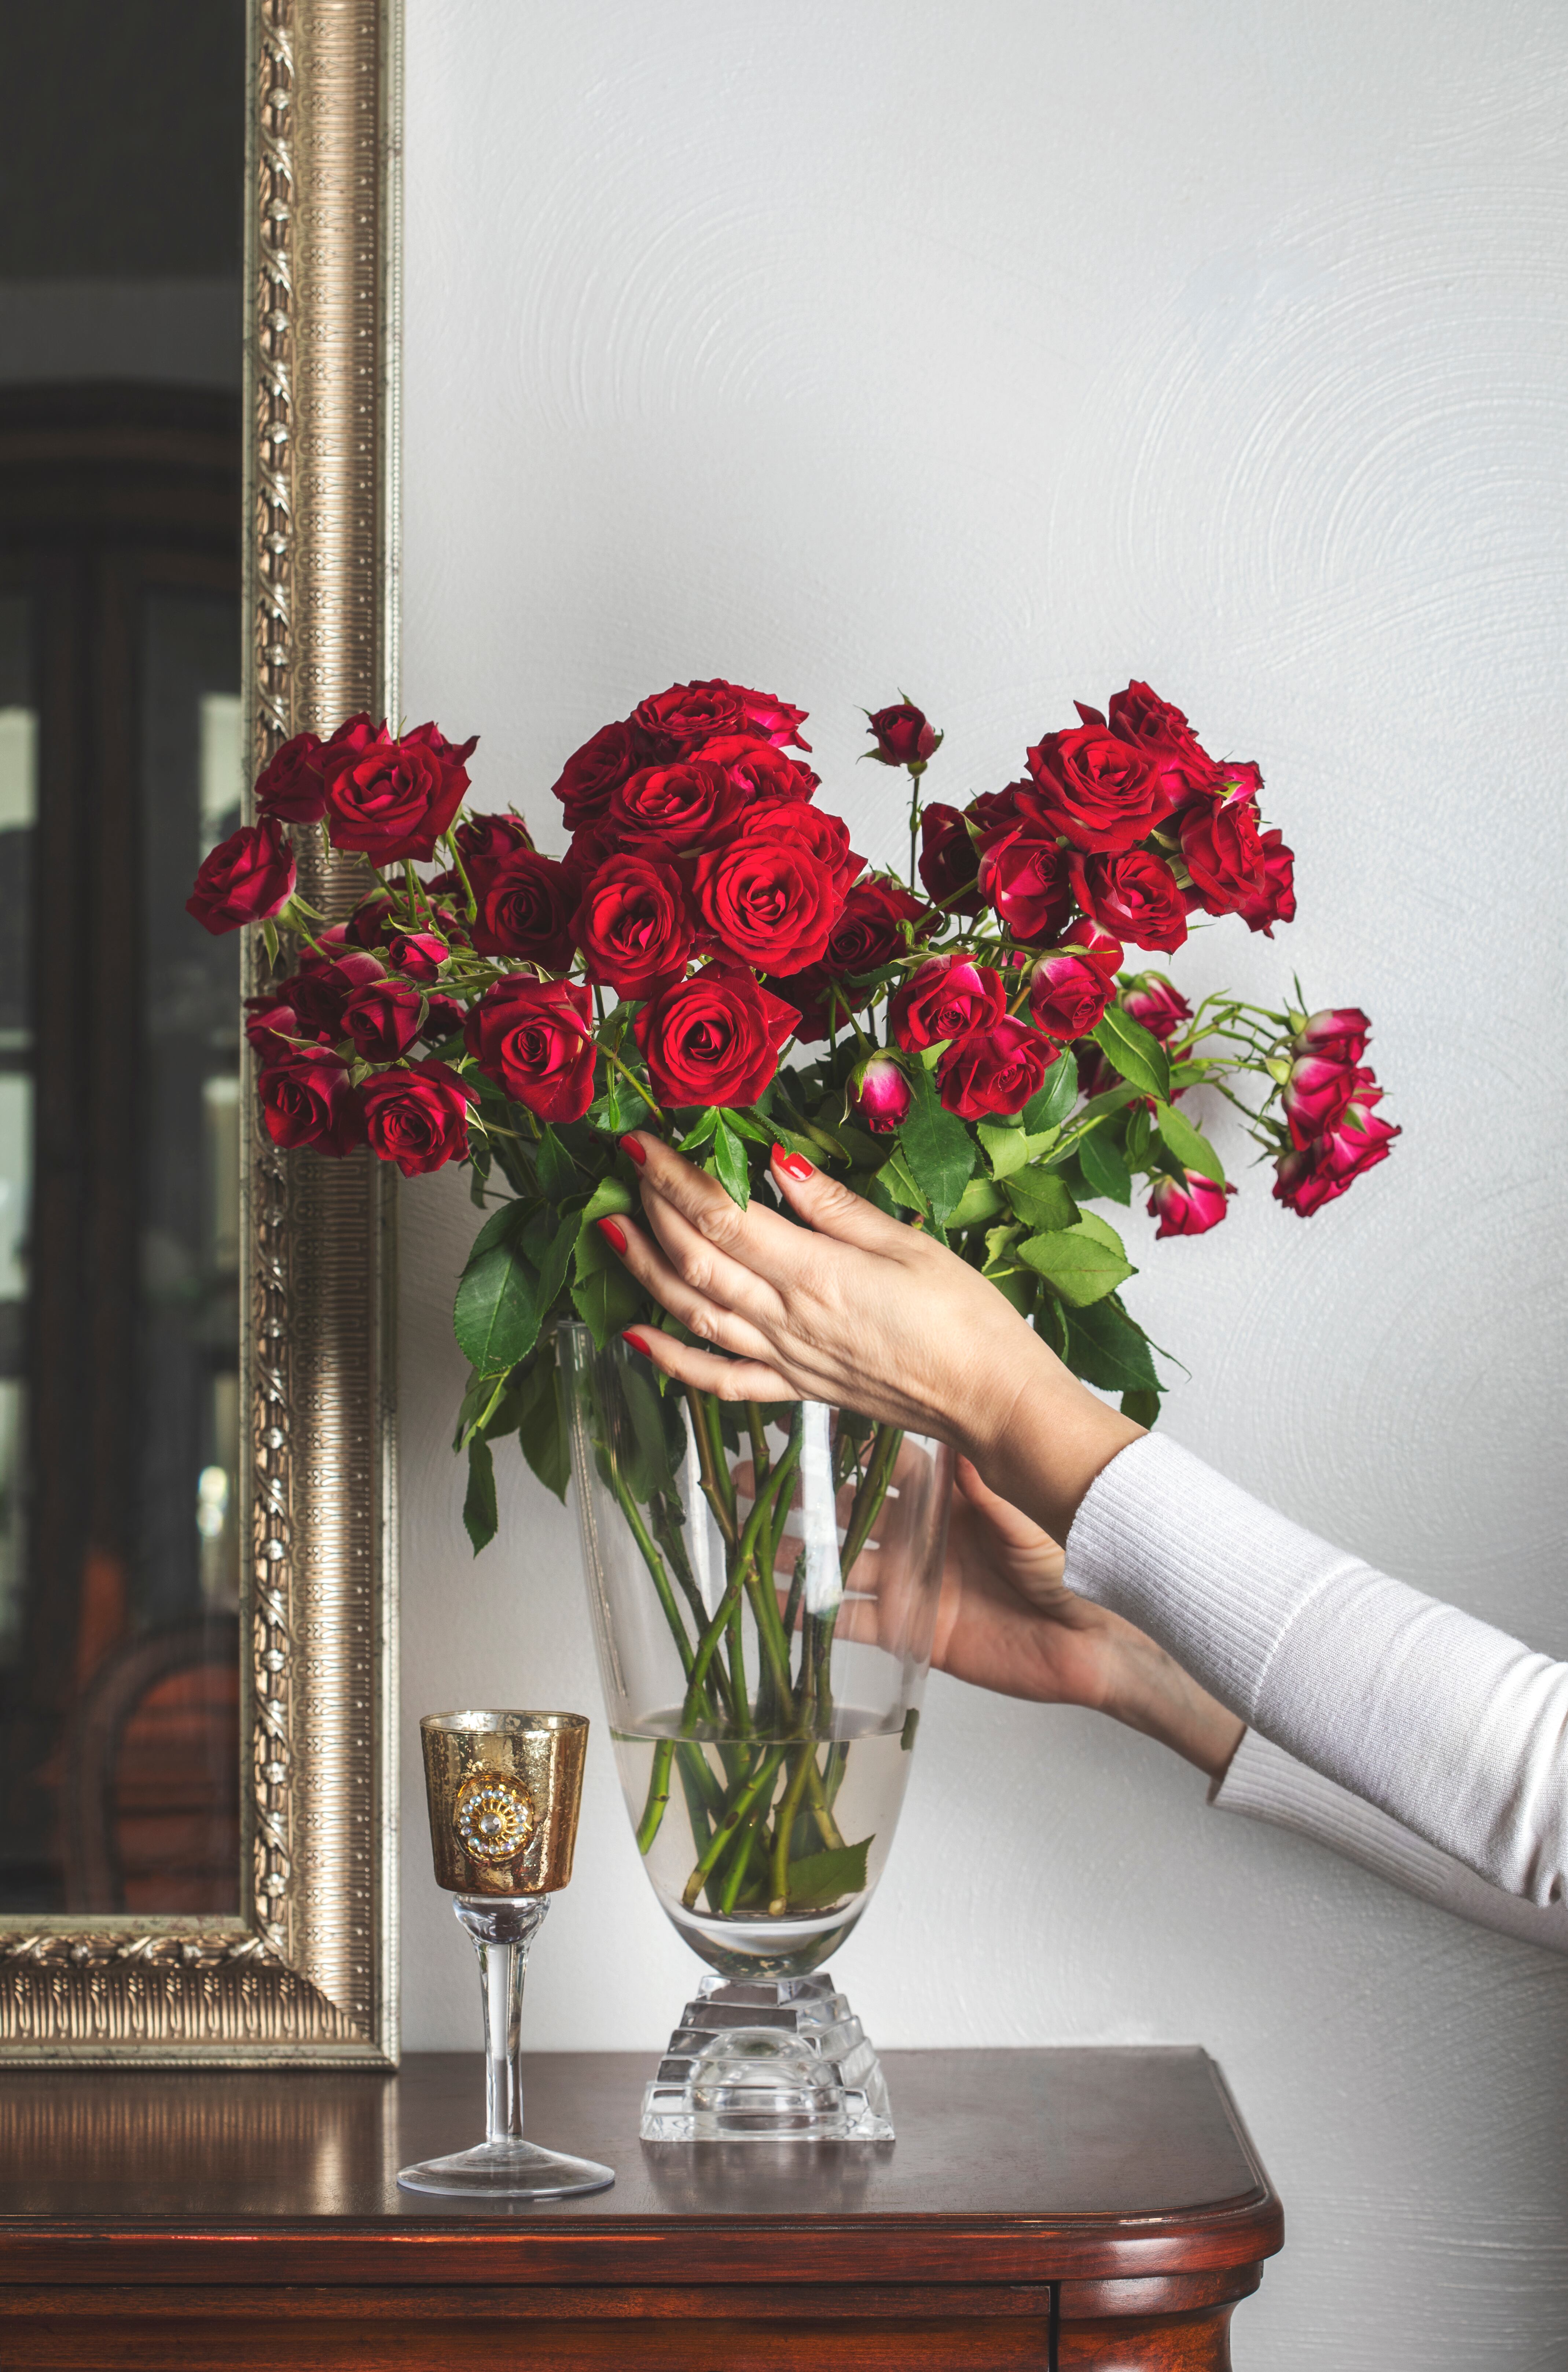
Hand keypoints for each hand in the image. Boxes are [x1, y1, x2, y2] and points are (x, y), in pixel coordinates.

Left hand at [611, 1134, 1142, 1545]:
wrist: (990, 1400)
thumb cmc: (964, 1319)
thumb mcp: (906, 1242)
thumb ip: (834, 1205)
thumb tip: (776, 1158)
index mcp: (814, 1273)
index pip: (722, 1214)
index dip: (673, 1176)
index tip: (641, 1142)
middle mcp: (787, 1319)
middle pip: (695, 1258)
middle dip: (651, 1210)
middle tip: (624, 1169)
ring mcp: (786, 1359)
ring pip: (693, 1312)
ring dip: (644, 1271)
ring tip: (611, 1231)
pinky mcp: (796, 1389)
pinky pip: (720, 1380)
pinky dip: (672, 1360)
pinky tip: (636, 1338)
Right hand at [768, 1446, 1242, 1777]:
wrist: (1101, 1636)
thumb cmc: (1074, 1558)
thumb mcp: (1020, 1502)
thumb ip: (977, 1474)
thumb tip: (944, 1430)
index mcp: (946, 1491)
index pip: (880, 1458)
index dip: (838, 1442)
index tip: (793, 1421)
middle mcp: (922, 1530)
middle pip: (846, 1506)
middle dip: (796, 1492)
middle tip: (740, 1477)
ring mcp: (913, 1579)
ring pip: (838, 1561)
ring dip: (793, 1551)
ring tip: (742, 1537)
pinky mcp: (914, 1628)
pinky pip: (854, 1622)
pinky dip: (815, 1616)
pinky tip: (776, 1604)